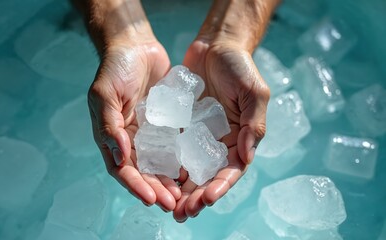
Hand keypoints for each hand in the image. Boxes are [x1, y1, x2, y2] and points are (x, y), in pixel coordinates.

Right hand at [88, 39, 180, 211]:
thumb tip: (119, 157)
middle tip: (174, 204)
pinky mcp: (166, 123)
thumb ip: (109, 125)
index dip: (135, 186)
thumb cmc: (115, 68)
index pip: (121, 169)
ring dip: (170, 181)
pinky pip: (174, 145)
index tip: (152, 199)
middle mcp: (131, 139)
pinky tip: (194, 169)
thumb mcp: (105, 94)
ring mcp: (149, 132)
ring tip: (185, 194)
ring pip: (160, 164)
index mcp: (112, 136)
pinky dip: (181, 159)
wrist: (136, 46)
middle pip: (143, 172)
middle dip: (157, 190)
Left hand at [173, 40, 269, 221]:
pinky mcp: (181, 126)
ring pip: (189, 168)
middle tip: (182, 212)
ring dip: (180, 189)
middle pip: (207, 176)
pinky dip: (166, 165)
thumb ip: (253, 124)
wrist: (216, 46)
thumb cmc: (240, 66)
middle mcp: (219, 142)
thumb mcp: (254, 93)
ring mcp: (199, 135)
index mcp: (239, 139)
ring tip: (168, 205)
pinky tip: (156, 178)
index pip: (231, 170)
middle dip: (196, 196)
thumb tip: (247, 158)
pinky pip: (173, 149)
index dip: (220, 187)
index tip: (206, 199)